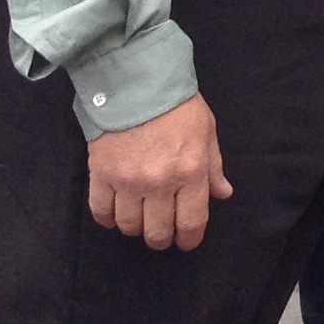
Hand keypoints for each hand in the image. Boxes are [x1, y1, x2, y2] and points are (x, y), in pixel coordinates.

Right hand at [85, 92, 229, 250]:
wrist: (135, 81)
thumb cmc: (177, 105)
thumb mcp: (206, 131)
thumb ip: (213, 166)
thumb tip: (222, 194)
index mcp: (190, 172)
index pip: (191, 221)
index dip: (189, 239)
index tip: (186, 242)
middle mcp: (159, 183)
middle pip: (157, 232)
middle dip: (162, 238)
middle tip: (162, 233)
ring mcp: (128, 181)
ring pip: (129, 226)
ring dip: (135, 228)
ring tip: (139, 218)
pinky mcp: (101, 175)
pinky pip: (101, 212)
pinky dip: (107, 219)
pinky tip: (114, 213)